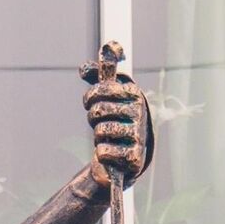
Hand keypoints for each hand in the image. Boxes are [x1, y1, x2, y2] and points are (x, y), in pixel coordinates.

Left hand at [79, 41, 153, 188]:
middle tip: (103, 122)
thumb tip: (84, 68)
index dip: (91, 96)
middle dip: (94, 118)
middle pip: (97, 110)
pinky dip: (102, 153)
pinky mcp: (134, 155)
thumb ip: (97, 77)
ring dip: (99, 136)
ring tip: (110, 137)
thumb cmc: (113, 119)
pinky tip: (112, 153)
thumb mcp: (106, 95)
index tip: (92, 100)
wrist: (124, 152)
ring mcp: (138, 132)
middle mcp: (140, 110)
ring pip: (100, 130)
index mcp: (133, 92)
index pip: (102, 87)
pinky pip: (103, 151)